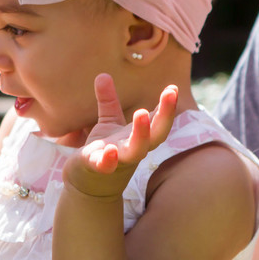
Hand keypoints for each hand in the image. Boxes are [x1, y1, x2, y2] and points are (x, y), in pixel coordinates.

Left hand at [61, 74, 176, 198]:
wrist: (86, 184)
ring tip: (141, 113)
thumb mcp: (107, 125)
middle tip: (171, 93)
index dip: (167, 106)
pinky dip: (108, 160)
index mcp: (139, 137)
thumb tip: (103, 75)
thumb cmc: (103, 152)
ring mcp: (118, 161)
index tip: (173, 88)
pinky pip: (105, 166)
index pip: (158, 121)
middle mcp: (133, 149)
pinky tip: (109, 151)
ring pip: (136, 150)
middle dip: (165, 114)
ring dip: (141, 134)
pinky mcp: (97, 168)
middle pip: (157, 134)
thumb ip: (107, 101)